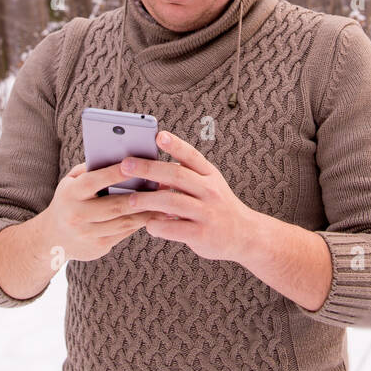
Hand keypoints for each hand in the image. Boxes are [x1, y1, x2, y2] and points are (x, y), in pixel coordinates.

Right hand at [33, 160, 166, 262]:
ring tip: (167, 201)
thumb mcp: (72, 181)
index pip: (94, 181)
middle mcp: (77, 215)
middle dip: (141, 197)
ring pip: (123, 222)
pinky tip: (157, 215)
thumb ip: (92, 169)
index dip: (114, 173)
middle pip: (114, 206)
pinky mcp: (98, 248)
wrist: (52, 238)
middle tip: (163, 186)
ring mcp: (87, 235)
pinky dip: (141, 223)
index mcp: (70, 194)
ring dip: (147, 212)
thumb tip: (121, 157)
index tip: (136, 163)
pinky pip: (124, 234)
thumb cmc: (69, 199)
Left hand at [117, 130, 256, 262]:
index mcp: (210, 174)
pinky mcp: (201, 234)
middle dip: (148, 169)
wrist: (245, 235)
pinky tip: (148, 224)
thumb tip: (151, 171)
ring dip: (147, 200)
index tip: (158, 136)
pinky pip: (173, 228)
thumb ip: (185, 177)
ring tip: (130, 200)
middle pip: (176, 175)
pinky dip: (156, 225)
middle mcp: (210, 190)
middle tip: (125, 165)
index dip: (175, 145)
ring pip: (171, 202)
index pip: (191, 156)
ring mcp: (206, 213)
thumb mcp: (208, 185)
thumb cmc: (218, 206)